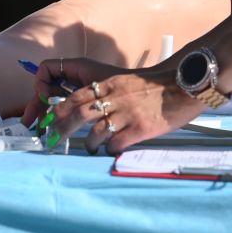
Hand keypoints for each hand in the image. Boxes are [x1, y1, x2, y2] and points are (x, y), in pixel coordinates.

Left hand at [22, 58, 202, 155]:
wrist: (184, 86)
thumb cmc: (156, 86)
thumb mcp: (126, 82)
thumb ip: (108, 92)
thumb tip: (89, 108)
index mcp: (109, 84)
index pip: (76, 96)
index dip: (58, 109)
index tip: (48, 120)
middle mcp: (114, 97)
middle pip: (78, 113)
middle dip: (61, 128)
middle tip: (52, 140)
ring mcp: (127, 113)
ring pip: (95, 131)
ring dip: (88, 143)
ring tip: (89, 148)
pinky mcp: (141, 128)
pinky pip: (116, 143)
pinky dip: (109, 149)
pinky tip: (110, 150)